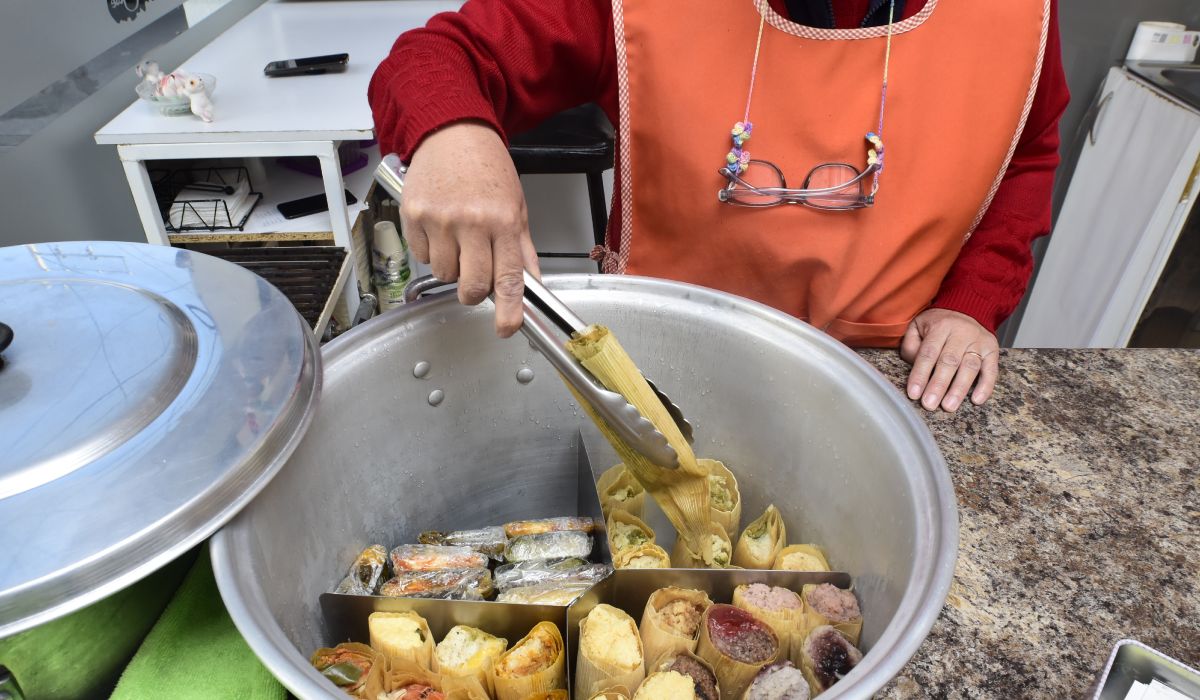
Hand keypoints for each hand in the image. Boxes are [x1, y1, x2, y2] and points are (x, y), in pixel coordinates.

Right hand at [401, 122, 539, 336]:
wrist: (452, 131)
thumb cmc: (486, 167)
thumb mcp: (516, 206)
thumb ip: (522, 249)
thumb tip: (530, 285)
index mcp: (503, 221)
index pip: (508, 278)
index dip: (508, 310)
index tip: (506, 328)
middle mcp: (471, 222)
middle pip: (471, 286)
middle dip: (473, 291)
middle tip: (475, 277)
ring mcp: (439, 220)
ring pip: (445, 274)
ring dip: (452, 266)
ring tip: (457, 237)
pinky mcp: (413, 215)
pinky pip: (423, 256)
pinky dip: (432, 250)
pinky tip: (440, 226)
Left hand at [900, 308, 999, 411]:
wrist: (968, 309)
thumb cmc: (939, 324)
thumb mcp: (918, 326)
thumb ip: (911, 345)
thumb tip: (914, 368)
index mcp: (940, 327)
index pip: (928, 353)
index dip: (920, 374)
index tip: (914, 394)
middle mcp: (961, 333)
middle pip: (949, 362)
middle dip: (938, 385)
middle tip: (929, 404)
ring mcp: (979, 342)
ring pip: (970, 367)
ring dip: (959, 389)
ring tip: (949, 406)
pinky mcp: (992, 350)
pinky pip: (991, 370)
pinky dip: (986, 386)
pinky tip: (976, 400)